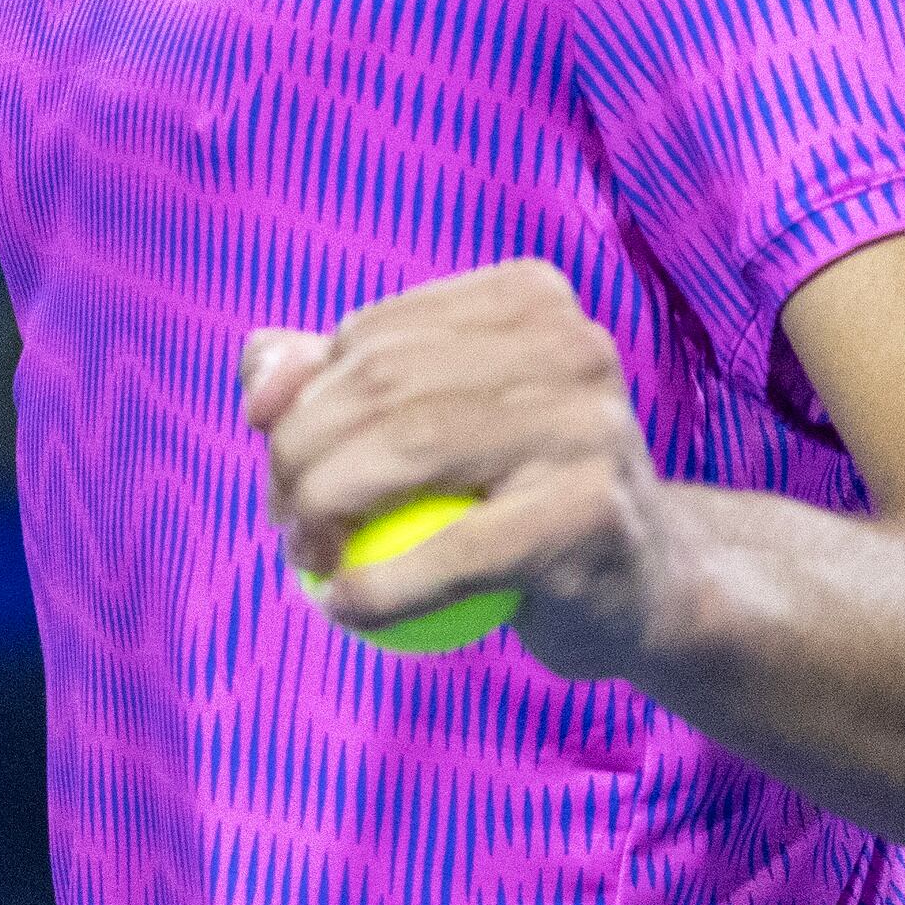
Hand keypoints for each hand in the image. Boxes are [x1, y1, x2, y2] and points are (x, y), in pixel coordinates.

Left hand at [240, 260, 674, 675]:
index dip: (299, 403)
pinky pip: (452, 553)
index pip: (374, 337)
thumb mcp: (432, 422)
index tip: (277, 464)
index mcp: (530, 299)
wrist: (646, 587)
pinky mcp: (591, 514)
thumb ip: (337, 385)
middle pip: (382, 384)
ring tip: (308, 560)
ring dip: (323, 514)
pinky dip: (376, 587)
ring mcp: (590, 425)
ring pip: (407, 450)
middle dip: (297, 455)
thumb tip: (258, 371)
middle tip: (285, 522)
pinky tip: (343, 605)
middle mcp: (572, 344)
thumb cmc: (519, 498)